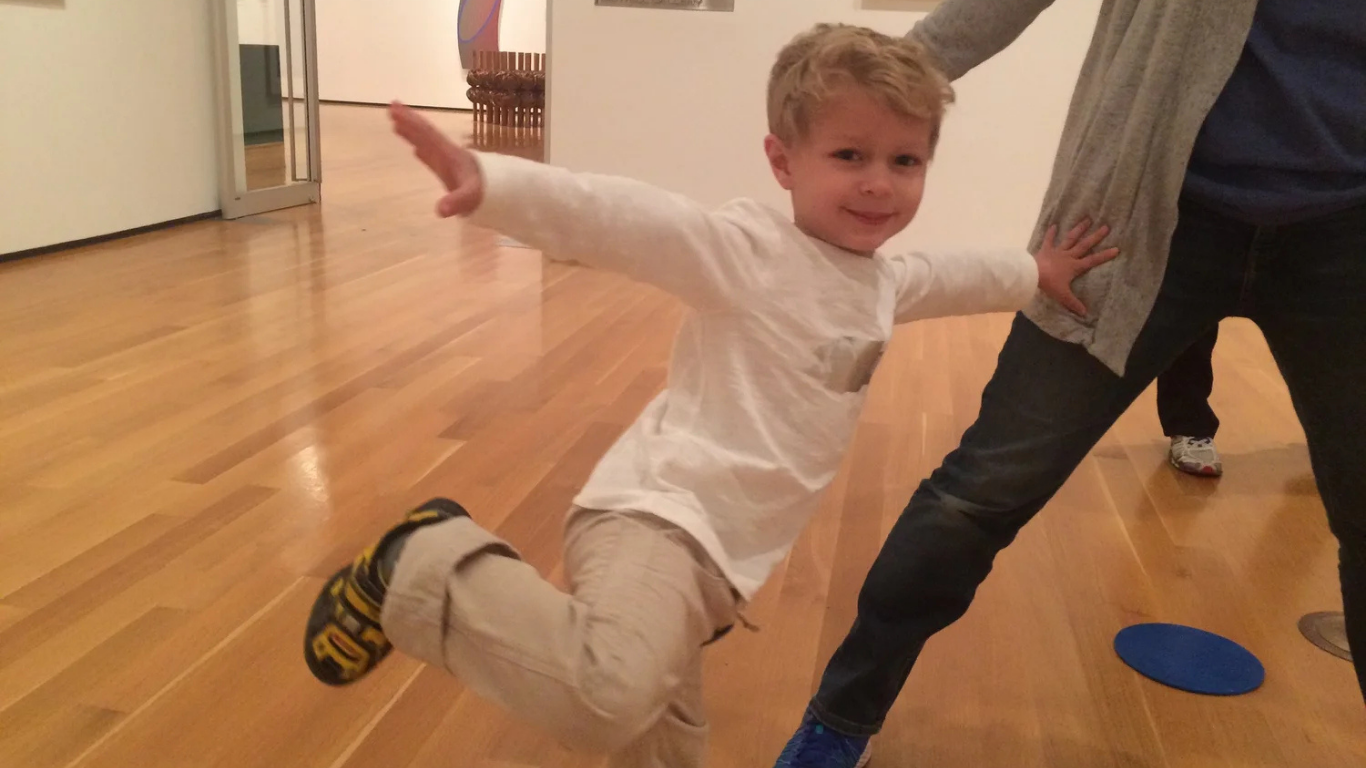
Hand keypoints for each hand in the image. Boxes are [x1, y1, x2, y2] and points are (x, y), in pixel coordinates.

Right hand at [388, 101, 484, 216]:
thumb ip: (457, 201)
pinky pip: (431, 158)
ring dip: (412, 133)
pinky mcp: (450, 174)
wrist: (503, 196)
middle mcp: (448, 155)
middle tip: (391, 106)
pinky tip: (416, 150)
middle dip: (409, 121)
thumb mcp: (472, 198)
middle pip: (426, 134)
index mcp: (450, 155)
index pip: (428, 134)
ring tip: (395, 123)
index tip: (396, 108)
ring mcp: (448, 164)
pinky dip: (422, 151)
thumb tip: (439, 210)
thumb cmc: (486, 194)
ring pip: (427, 143)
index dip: (412, 122)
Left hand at [1035, 218, 1118, 315]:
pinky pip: (1049, 240)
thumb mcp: (1063, 295)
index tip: (1116, 249)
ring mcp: (1057, 251)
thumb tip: (1085, 314)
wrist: (1032, 275)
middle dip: (1095, 237)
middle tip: (1106, 227)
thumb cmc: (1049, 284)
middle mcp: (1068, 256)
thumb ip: (1074, 303)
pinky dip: (1051, 233)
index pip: (1092, 261)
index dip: (1105, 255)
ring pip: (1070, 239)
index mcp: (1074, 266)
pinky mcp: (1045, 249)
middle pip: (1084, 245)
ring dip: (1078, 229)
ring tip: (1087, 219)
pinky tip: (1054, 225)